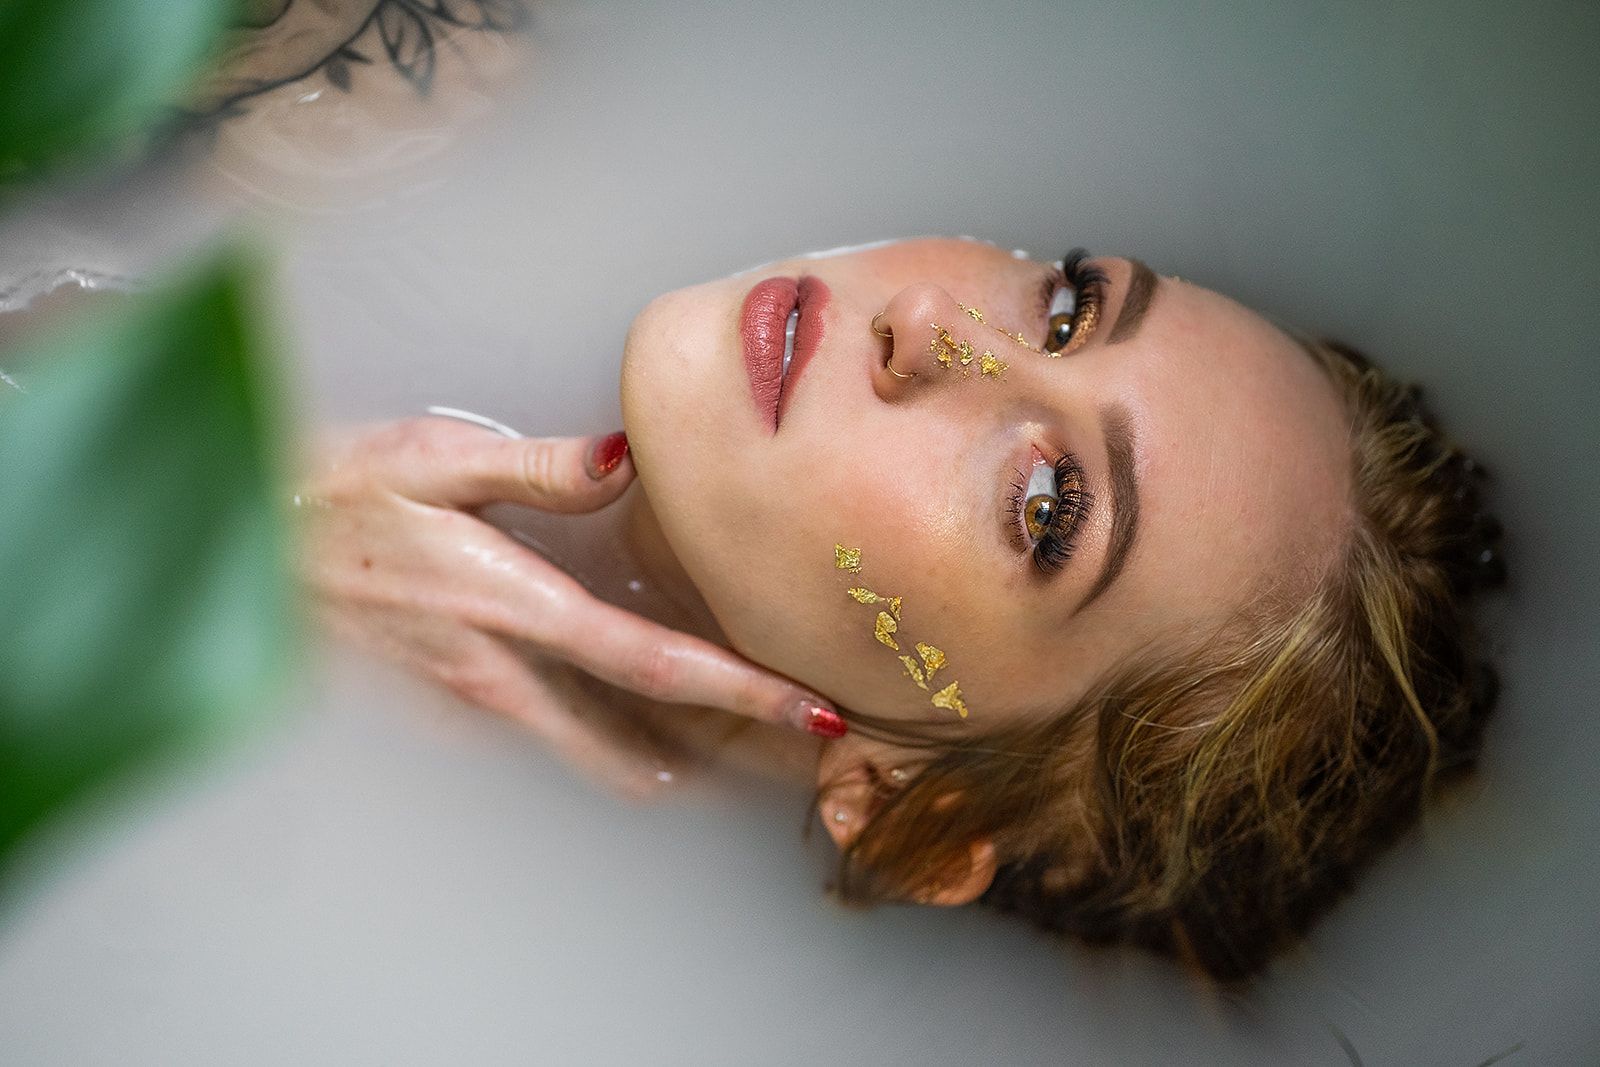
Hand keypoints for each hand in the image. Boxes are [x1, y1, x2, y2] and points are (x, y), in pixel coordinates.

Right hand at [291, 416, 844, 796]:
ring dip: (680, 757)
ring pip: (600, 751)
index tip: (806, 714)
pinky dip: (619, 745)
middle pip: (642, 733)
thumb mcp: (433, 459)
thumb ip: (539, 468)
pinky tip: (654, 734)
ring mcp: (477, 702)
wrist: (244, 547)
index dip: (738, 693)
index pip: (651, 663)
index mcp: (514, 608)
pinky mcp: (456, 706)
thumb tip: (625, 459)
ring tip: (751, 756)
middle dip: (730, 750)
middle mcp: (502, 674)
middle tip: (800, 755)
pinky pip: (558, 738)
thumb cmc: (337, 493)